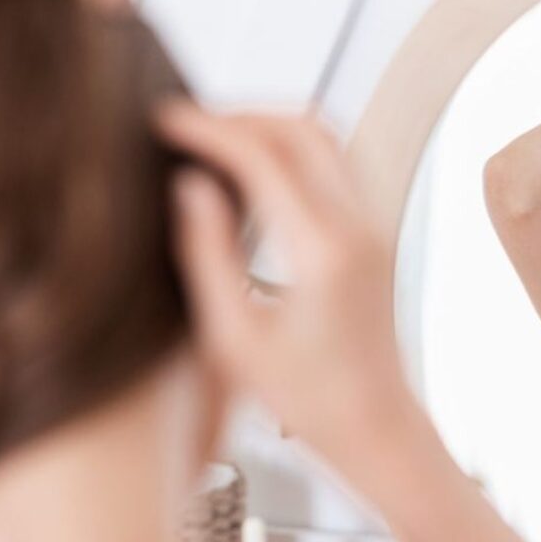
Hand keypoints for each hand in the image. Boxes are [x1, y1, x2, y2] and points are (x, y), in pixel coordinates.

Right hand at [152, 101, 414, 462]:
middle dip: (241, 114)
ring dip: (272, 125)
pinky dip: (295, 149)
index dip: (208, 128)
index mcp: (322, 252)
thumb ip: (208, 254)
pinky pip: (339, 165)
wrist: (378, 426)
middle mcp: (358, 229)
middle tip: (186, 126)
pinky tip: (254, 171)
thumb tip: (189, 185)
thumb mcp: (234, 338)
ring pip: (328, 138)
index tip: (162, 117)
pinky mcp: (377, 236)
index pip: (263, 156)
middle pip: (303, 127)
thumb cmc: (306, 401)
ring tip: (215, 141)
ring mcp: (375, 228)